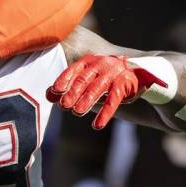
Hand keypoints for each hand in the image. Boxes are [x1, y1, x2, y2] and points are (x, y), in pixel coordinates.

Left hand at [46, 54, 166, 128]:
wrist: (138, 75)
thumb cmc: (105, 79)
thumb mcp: (87, 80)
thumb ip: (67, 86)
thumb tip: (47, 95)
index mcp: (88, 61)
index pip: (73, 70)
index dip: (63, 80)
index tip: (54, 91)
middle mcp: (100, 64)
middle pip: (83, 79)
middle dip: (72, 93)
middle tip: (64, 105)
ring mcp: (114, 72)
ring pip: (97, 88)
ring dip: (86, 101)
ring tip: (77, 112)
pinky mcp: (125, 84)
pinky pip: (113, 100)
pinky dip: (105, 114)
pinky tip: (97, 125)